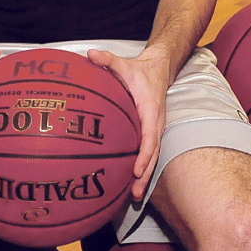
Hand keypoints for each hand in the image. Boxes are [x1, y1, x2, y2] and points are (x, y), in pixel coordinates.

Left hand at [88, 47, 170, 201]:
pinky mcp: (152, 132)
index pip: (149, 137)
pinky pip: (149, 153)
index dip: (143, 155)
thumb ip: (107, 60)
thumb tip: (91, 54)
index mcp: (150, 110)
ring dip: (145, 176)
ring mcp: (155, 129)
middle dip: (145, 174)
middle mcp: (156, 123)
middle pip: (153, 153)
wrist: (159, 69)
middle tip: (135, 193)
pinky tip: (132, 183)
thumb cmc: (139, 70)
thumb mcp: (123, 64)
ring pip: (153, 156)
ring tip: (134, 196)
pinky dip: (143, 168)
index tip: (136, 170)